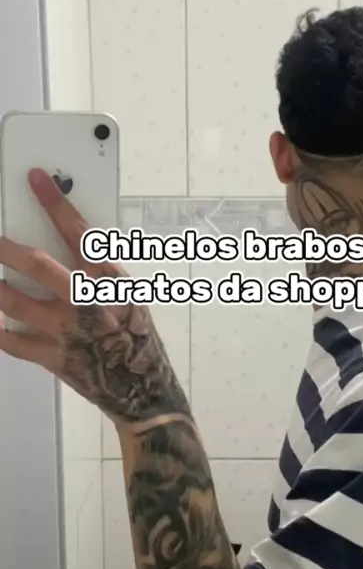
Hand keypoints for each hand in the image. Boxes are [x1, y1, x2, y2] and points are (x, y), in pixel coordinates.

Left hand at [0, 169, 188, 426]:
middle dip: (4, 247)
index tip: (35, 179)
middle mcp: (85, 302)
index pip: (78, 232)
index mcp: (108, 281)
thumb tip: (66, 245)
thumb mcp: (129, 297)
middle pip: (36, 264)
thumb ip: (98, 273)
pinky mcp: (52, 357)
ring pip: (13, 300)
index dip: (55, 203)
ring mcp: (65, 331)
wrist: (143, 389)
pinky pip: (9, 340)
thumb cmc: (136, 338)